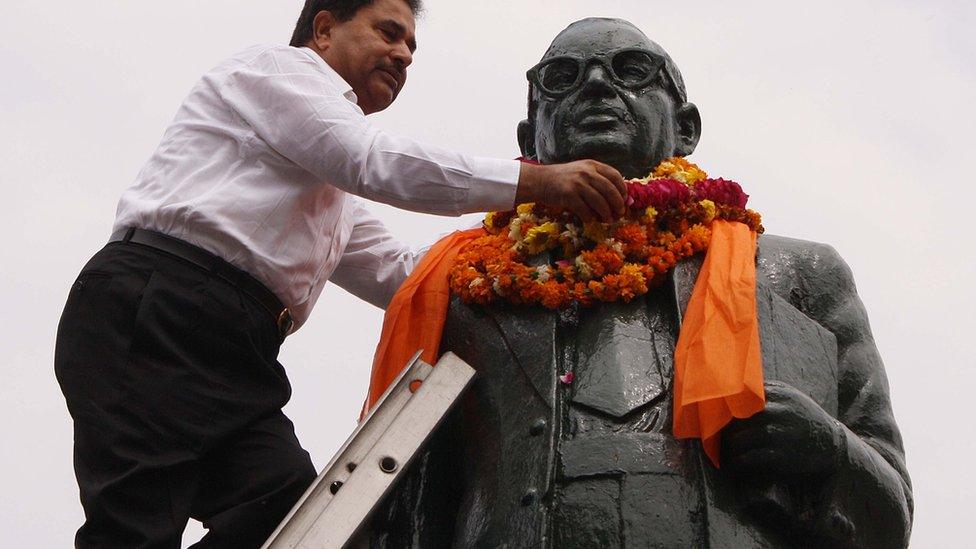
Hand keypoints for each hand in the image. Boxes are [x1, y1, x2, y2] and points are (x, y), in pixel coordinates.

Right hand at [516, 160, 626, 221]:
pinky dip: (590, 218)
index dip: (623, 190)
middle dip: (617, 204)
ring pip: (600, 201)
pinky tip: (590, 220)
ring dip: (606, 214)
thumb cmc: (564, 179)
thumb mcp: (582, 173)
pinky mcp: (568, 195)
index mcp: (592, 165)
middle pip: (610, 190)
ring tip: (608, 220)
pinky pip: (585, 210)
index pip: (615, 176)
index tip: (624, 200)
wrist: (540, 180)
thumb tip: (621, 199)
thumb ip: (599, 182)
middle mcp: (586, 172)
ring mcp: (577, 183)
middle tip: (620, 214)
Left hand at [721, 381, 845, 480]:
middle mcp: (778, 411)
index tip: (712, 414)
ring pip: (739, 438)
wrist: (833, 446)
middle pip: (736, 417)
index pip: (740, 394)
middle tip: (713, 436)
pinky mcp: (781, 456)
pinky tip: (734, 464)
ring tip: (722, 452)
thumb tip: (729, 388)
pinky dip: (738, 462)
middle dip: (722, 429)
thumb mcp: (790, 398)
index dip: (723, 406)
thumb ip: (765, 392)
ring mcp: (779, 433)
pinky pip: (749, 458)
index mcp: (779, 393)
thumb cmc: (804, 420)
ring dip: (727, 448)